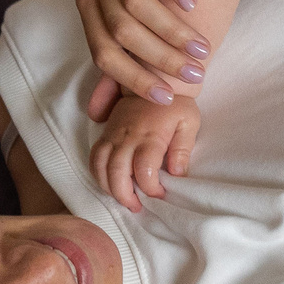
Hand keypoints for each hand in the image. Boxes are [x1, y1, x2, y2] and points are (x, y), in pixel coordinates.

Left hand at [78, 0, 209, 119]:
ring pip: (136, 1)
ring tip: (202, 47)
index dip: (134, 78)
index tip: (167, 97)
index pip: (103, 52)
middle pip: (121, 29)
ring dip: (172, 30)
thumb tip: (98, 112)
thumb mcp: (145, 29)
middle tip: (196, 73)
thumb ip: (123, 64)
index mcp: (91, 5)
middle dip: (160, 58)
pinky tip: (194, 3)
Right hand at [89, 92, 199, 211]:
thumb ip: (183, 149)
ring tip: (123, 199)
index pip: (144, 170)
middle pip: (116, 172)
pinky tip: (109, 184)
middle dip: (125, 195)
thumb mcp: (189, 122)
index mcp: (151, 135)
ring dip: (109, 188)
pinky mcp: (106, 132)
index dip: (150, 189)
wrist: (156, 76)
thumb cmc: (176, 104)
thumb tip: (177, 174)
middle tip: (137, 206)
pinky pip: (94, 156)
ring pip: (100, 166)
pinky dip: (97, 174)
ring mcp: (114, 134)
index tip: (160, 194)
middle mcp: (128, 136)